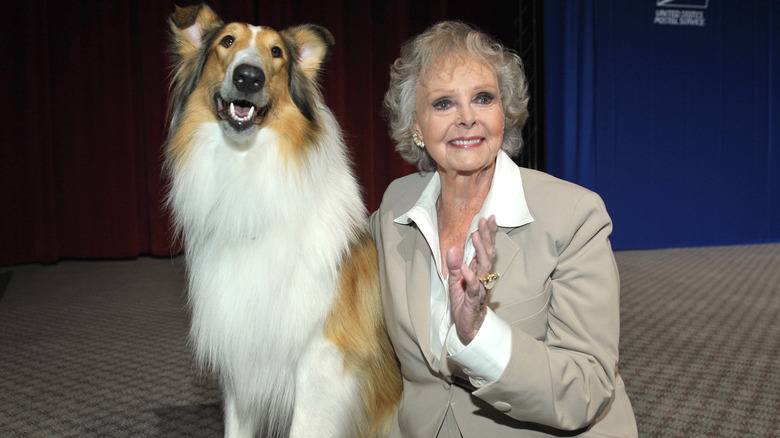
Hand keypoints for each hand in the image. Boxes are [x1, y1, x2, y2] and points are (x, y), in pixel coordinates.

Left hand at [446, 215, 497, 344]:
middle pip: (488, 254)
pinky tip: (466, 268)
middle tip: (485, 221)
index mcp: (478, 270)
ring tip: (475, 236)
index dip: (488, 234)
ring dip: (480, 251)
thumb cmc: (463, 303)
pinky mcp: (473, 300)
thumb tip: (453, 247)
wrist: (468, 327)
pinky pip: (474, 288)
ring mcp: (479, 287)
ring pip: (484, 268)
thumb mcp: (454, 281)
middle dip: (487, 237)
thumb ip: (454, 265)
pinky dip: (470, 277)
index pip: (485, 249)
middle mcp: (482, 277)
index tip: (489, 218)